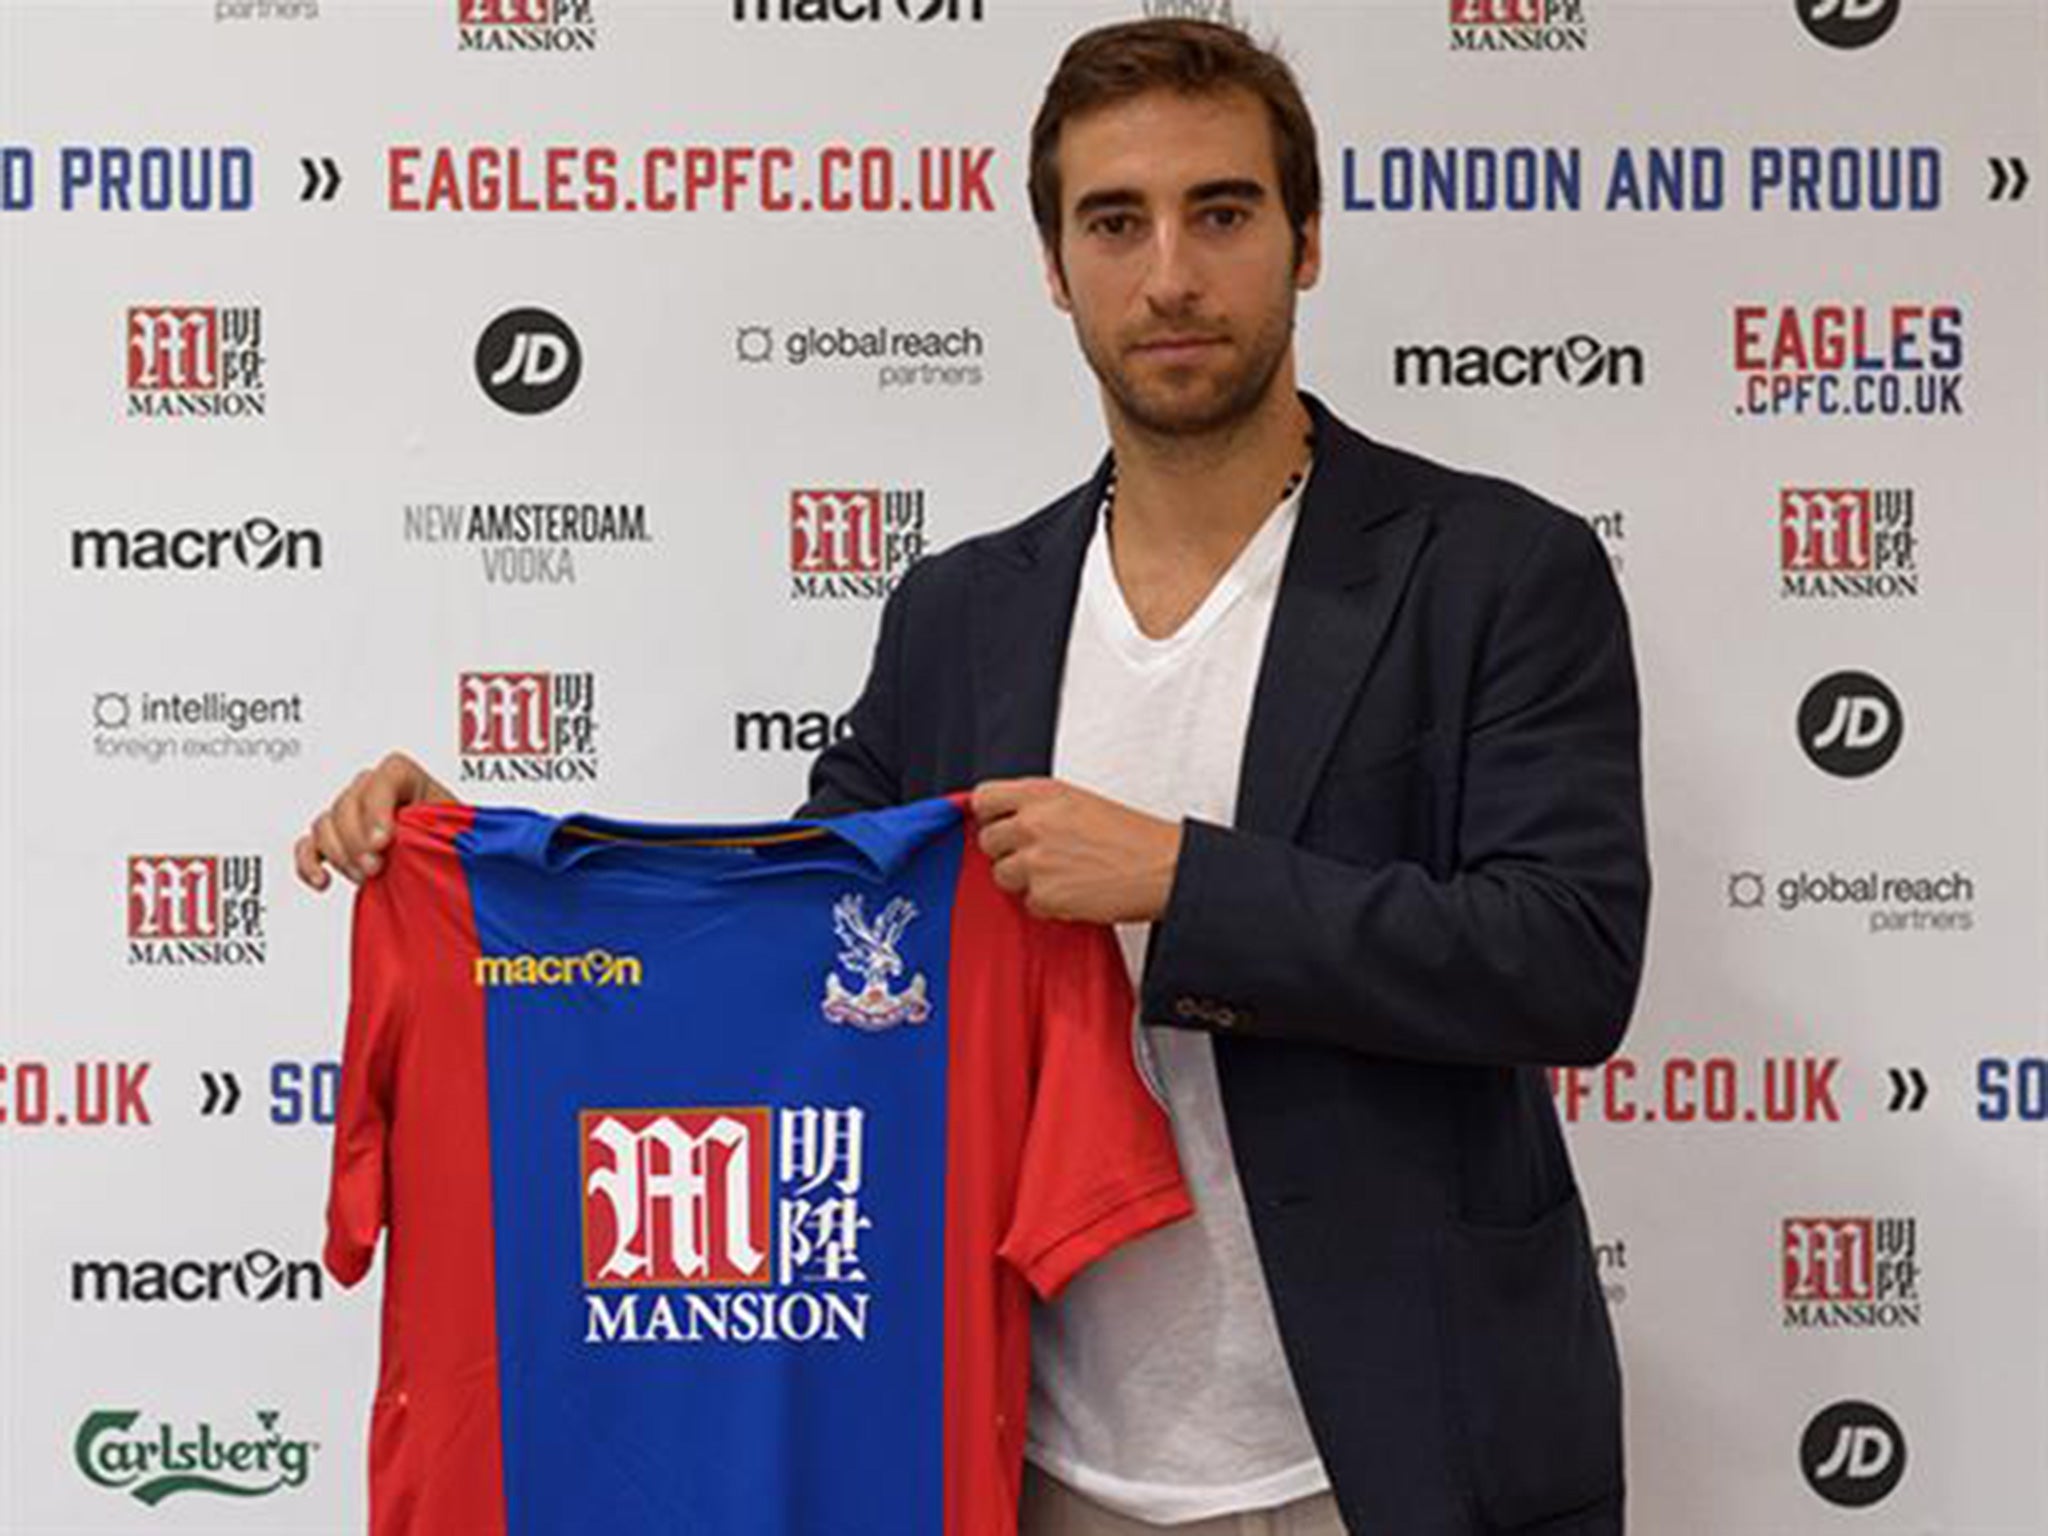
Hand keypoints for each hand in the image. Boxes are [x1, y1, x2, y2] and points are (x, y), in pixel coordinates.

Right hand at [293, 752, 453, 890]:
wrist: (447, 863)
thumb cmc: (454, 843)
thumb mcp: (456, 831)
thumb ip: (439, 829)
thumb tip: (420, 840)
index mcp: (410, 779)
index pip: (387, 775)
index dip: (379, 807)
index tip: (383, 841)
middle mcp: (376, 791)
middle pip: (349, 801)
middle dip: (358, 840)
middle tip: (376, 867)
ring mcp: (352, 814)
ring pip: (326, 822)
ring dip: (340, 854)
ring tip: (367, 877)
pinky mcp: (336, 840)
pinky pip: (308, 845)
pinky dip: (309, 863)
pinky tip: (323, 880)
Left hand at [971, 778, 1181, 923]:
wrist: (1162, 868)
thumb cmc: (1131, 836)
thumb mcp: (1077, 801)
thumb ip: (1037, 807)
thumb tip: (1006, 820)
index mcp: (1041, 793)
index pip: (984, 799)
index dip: (991, 815)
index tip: (1000, 824)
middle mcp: (1032, 822)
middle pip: (988, 840)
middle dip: (1008, 850)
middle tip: (1040, 854)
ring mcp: (1034, 859)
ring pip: (1002, 874)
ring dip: (1025, 879)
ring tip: (1061, 873)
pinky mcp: (1043, 894)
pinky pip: (1027, 902)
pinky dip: (1047, 902)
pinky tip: (1074, 890)